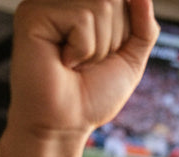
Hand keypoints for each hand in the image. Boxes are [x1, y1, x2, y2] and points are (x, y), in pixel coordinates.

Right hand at [9, 0, 157, 137]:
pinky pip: (82, 19)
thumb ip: (143, 27)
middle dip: (113, 40)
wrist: (66, 122)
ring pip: (101, 6)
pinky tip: (64, 60)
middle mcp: (63, 1)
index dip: (124, 33)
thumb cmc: (92, 95)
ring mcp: (47, 4)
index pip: (123, 2)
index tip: (105, 56)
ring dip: (99, 47)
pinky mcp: (34, 12)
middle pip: (114, 1)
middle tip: (89, 62)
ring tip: (76, 62)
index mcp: (83, 6)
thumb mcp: (130, 60)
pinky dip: (83, 49)